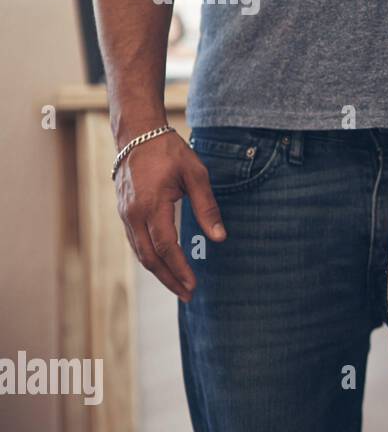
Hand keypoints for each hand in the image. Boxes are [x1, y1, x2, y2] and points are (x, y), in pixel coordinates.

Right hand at [114, 130, 224, 301]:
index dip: (180, 270)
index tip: (193, 286)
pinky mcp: (124, 213)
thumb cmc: (170, 152)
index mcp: (151, 206)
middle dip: (169, 279)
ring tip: (178, 287)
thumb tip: (219, 238)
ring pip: (140, 253)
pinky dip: (150, 258)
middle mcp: (133, 214)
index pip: (167, 248)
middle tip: (188, 296)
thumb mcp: (196, 175)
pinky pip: (135, 242)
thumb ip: (207, 207)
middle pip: (150, 257)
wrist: (137, 135)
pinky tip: (163, 266)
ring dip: (159, 272)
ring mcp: (125, 214)